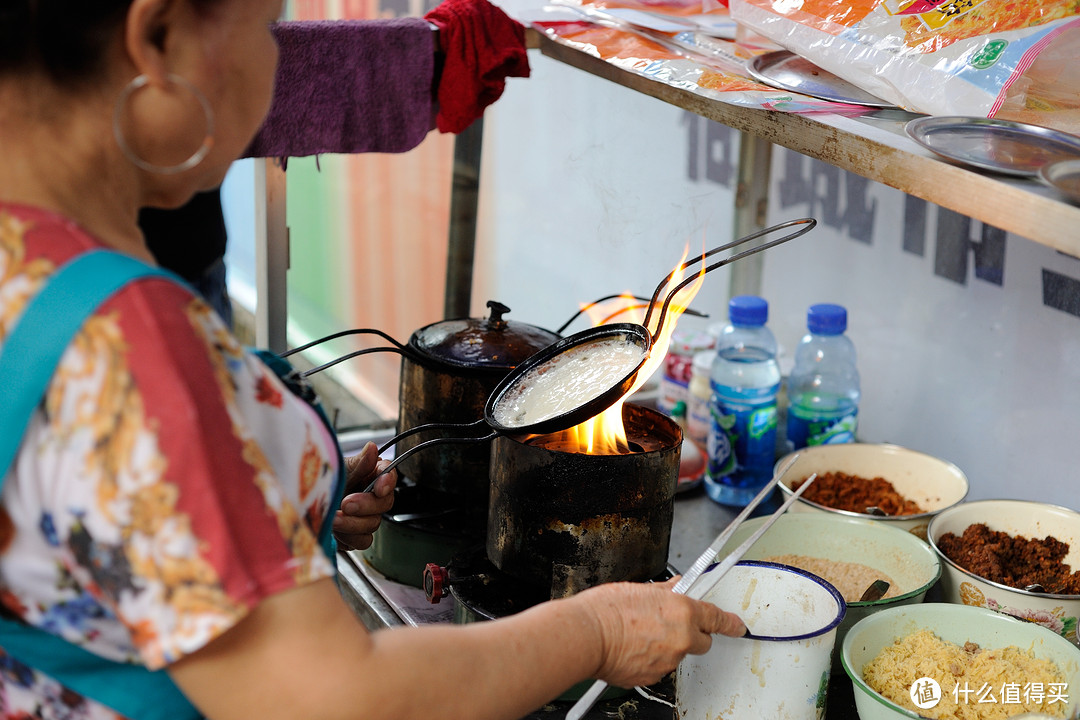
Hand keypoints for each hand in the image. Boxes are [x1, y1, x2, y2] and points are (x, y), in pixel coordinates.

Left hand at [332, 442, 396, 550]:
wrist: (303, 503)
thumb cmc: (322, 481)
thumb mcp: (338, 468)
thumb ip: (358, 462)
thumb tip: (372, 448)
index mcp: (371, 475)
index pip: (388, 475)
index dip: (387, 482)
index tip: (379, 488)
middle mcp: (372, 497)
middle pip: (384, 503)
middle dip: (365, 505)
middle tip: (346, 503)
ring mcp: (366, 517)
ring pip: (372, 524)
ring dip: (352, 523)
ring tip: (332, 518)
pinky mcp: (357, 535)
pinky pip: (362, 540)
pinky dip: (348, 537)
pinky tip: (334, 530)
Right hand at [575, 577, 745, 688]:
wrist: (586, 635)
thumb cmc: (607, 610)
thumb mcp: (640, 589)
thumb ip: (665, 592)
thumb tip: (674, 589)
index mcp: (682, 610)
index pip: (716, 617)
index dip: (730, 623)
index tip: (737, 626)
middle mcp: (681, 638)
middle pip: (703, 641)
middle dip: (693, 634)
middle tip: (672, 626)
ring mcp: (668, 660)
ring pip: (678, 654)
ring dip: (668, 646)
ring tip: (640, 634)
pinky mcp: (654, 677)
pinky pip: (660, 667)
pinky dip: (651, 660)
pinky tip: (633, 648)